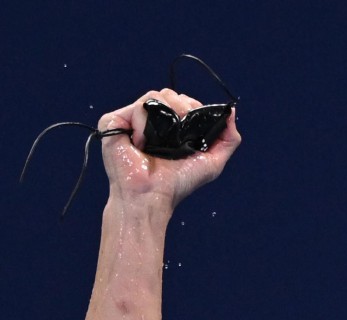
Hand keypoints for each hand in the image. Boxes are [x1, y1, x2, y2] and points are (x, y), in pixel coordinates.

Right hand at [98, 89, 241, 208]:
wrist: (151, 197)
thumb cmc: (177, 184)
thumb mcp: (211, 163)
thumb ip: (228, 140)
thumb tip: (231, 112)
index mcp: (168, 128)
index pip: (179, 100)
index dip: (190, 105)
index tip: (194, 120)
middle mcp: (150, 122)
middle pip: (167, 93)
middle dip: (181, 105)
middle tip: (181, 129)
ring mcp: (130, 121)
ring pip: (153, 96)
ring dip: (165, 115)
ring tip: (161, 140)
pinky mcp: (113, 122)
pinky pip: (137, 107)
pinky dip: (144, 122)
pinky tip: (142, 144)